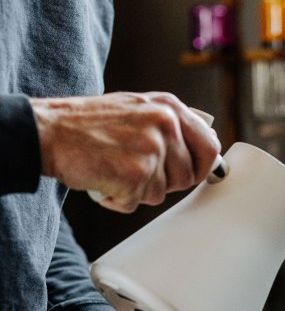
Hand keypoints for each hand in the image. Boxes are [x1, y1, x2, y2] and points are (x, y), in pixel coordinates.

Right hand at [30, 91, 220, 212]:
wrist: (49, 131)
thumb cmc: (88, 124)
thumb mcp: (137, 107)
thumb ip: (170, 123)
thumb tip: (206, 145)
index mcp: (170, 107)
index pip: (209, 146)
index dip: (201, 167)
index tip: (189, 174)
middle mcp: (166, 124)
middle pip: (187, 176)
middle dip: (163, 183)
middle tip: (134, 171)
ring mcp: (152, 149)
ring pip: (161, 193)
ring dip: (137, 192)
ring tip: (114, 170)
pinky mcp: (136, 174)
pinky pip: (137, 203)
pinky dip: (118, 200)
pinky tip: (103, 180)